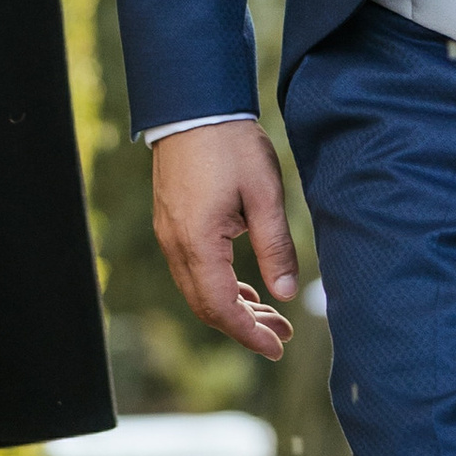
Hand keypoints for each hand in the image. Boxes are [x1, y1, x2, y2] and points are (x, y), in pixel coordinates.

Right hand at [152, 122, 299, 360]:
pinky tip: (246, 289)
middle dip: (245, 326)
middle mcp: (176, 246)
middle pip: (207, 305)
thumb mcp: (265, 194)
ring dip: (234, 307)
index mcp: (198, 243)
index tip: (277, 348)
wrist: (194, 106)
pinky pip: (194, 269)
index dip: (249, 333)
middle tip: (283, 335)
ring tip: (272, 316)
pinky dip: (220, 285)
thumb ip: (275, 247)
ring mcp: (170, 235)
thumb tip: (286, 294)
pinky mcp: (173, 223)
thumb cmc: (232, 145)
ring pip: (199, 289)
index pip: (221, 307)